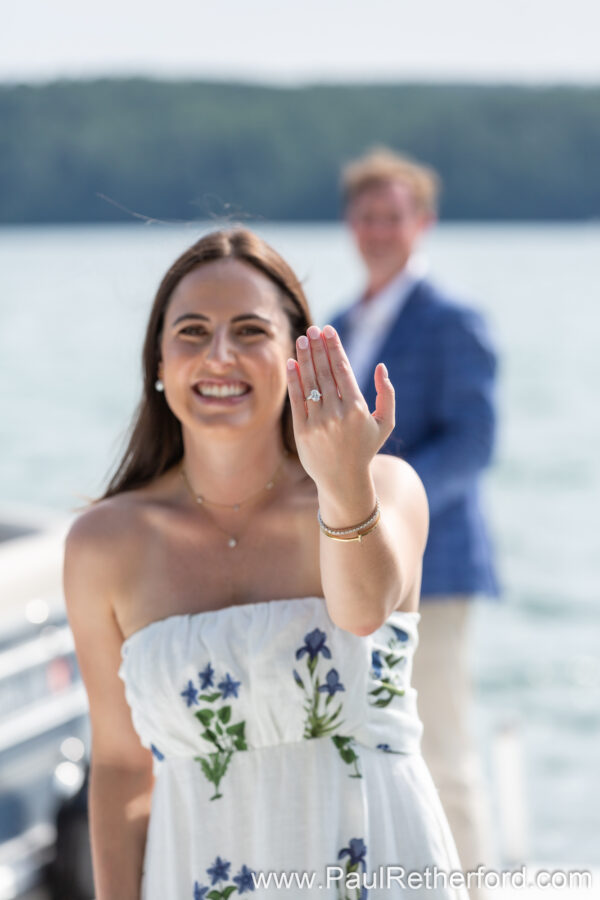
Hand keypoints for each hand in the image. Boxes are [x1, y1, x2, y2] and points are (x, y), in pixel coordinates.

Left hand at [286, 324, 394, 495]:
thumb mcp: (385, 423)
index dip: (334, 348)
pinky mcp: (302, 431)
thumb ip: (387, 394)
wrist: (343, 480)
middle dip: (318, 347)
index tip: (328, 331)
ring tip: (302, 339)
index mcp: (358, 408)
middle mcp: (337, 413)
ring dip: (305, 358)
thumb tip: (381, 367)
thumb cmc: (365, 449)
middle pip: (325, 372)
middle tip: (312, 329)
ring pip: (310, 383)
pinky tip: (291, 363)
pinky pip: (297, 400)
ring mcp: (318, 422)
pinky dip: (294, 380)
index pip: (343, 370)